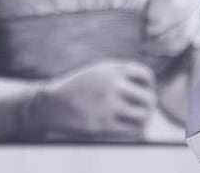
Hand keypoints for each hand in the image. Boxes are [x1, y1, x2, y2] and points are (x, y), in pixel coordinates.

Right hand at [36, 60, 155, 140]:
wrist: (50, 104)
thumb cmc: (78, 88)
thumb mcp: (98, 71)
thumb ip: (120, 74)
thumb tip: (148, 87)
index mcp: (112, 69)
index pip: (146, 75)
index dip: (149, 86)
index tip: (145, 92)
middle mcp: (113, 85)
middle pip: (148, 97)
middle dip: (149, 106)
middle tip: (146, 111)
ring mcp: (108, 105)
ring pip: (143, 115)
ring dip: (144, 120)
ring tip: (140, 122)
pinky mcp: (102, 124)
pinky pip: (131, 130)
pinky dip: (135, 131)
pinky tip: (131, 130)